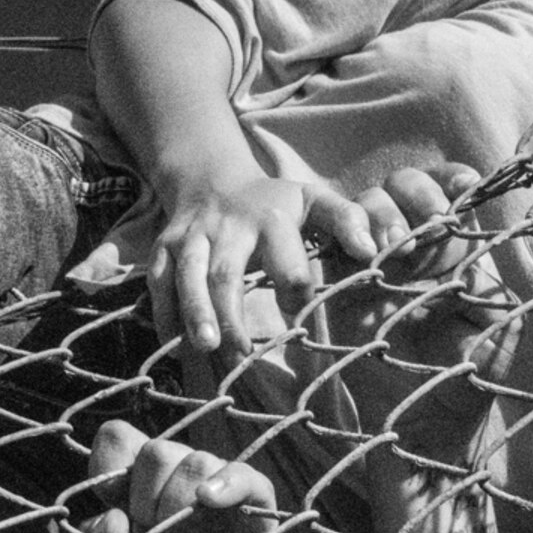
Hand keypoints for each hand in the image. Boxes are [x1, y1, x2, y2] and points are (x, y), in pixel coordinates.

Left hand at [85, 419, 298, 532]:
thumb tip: (110, 515)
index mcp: (141, 494)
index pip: (119, 442)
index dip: (109, 467)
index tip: (113, 507)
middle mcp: (181, 487)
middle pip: (157, 448)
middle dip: (144, 494)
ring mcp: (222, 499)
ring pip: (196, 459)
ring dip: (178, 501)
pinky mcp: (260, 515)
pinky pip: (246, 476)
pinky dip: (225, 482)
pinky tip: (208, 503)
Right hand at [150, 171, 376, 353]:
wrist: (213, 181)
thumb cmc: (276, 205)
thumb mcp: (314, 200)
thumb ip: (347, 220)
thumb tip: (373, 252)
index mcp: (272, 218)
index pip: (283, 254)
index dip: (292, 285)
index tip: (298, 321)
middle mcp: (228, 227)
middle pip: (226, 272)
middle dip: (231, 312)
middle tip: (240, 352)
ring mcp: (192, 238)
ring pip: (188, 276)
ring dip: (194, 312)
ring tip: (204, 348)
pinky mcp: (165, 248)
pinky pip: (158, 282)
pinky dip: (164, 313)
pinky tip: (174, 346)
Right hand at [340, 165, 504, 471]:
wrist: (424, 435)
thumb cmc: (467, 383)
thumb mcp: (493, 328)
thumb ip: (486, 282)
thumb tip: (475, 236)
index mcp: (449, 256)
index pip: (447, 200)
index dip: (451, 182)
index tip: (466, 182)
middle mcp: (409, 254)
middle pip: (400, 191)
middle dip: (415, 192)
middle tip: (431, 216)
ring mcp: (370, 270)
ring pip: (363, 209)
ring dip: (380, 213)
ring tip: (398, 243)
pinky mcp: (338, 293)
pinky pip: (333, 249)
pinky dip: (344, 238)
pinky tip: (367, 252)